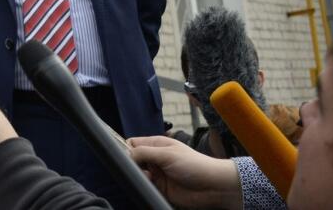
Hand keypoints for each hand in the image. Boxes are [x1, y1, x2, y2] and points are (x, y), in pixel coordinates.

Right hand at [128, 135, 242, 208]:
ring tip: (140, 176)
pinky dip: (142, 186)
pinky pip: (145, 186)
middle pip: (133, 159)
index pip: (133, 143)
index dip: (124, 147)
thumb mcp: (167, 154)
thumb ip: (145, 152)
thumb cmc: (194, 164)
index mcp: (156, 145)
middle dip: (128, 163)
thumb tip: (125, 154)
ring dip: (136, 175)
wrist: (213, 186)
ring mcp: (157, 174)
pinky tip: (145, 184)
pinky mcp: (160, 188)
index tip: (119, 154)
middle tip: (128, 167)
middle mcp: (155, 158)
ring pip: (137, 173)